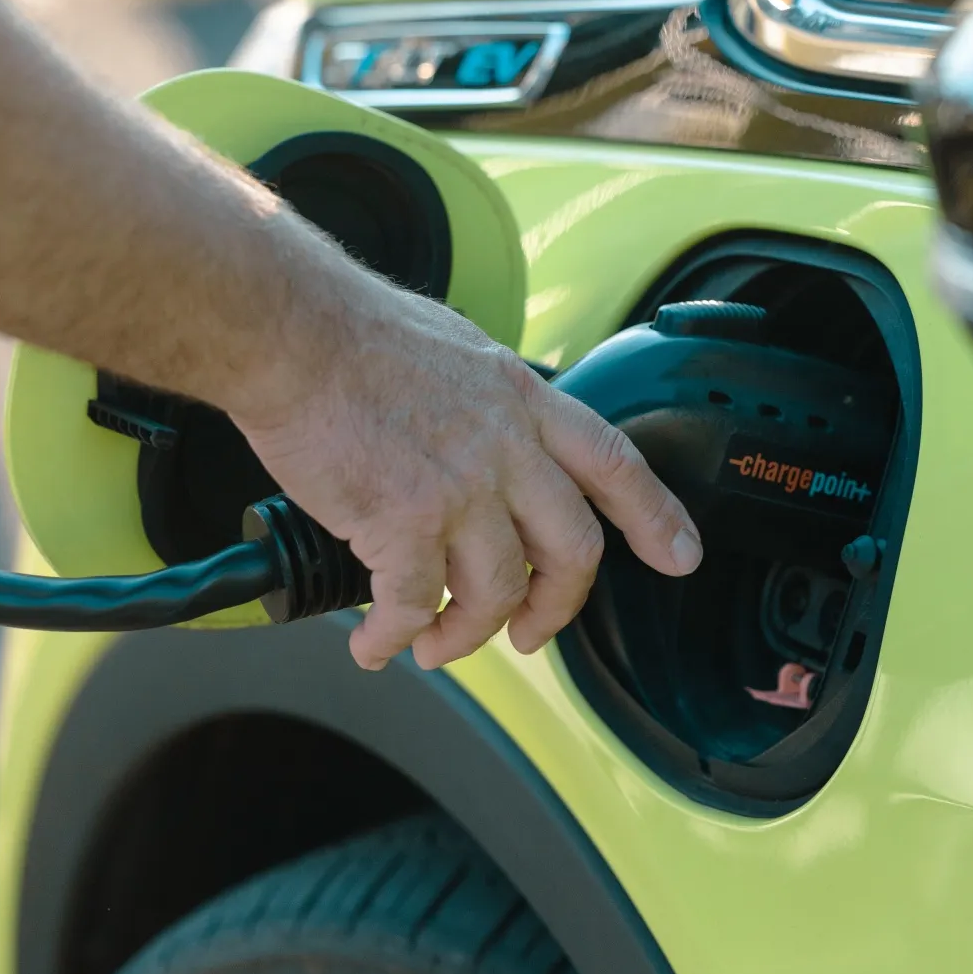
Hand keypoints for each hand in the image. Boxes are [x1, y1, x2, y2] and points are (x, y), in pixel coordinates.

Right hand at [231, 253, 702, 671]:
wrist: (292, 330)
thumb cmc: (354, 334)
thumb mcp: (460, 350)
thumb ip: (493, 405)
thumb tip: (496, 440)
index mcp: (524, 402)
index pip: (616, 463)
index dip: (656, 517)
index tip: (680, 556)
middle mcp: (507, 449)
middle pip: (572, 551)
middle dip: (557, 608)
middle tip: (532, 635)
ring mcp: (459, 490)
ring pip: (496, 593)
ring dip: (465, 635)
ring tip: (431, 642)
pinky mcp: (402, 524)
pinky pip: (413, 607)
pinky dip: (392, 638)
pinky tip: (375, 643)